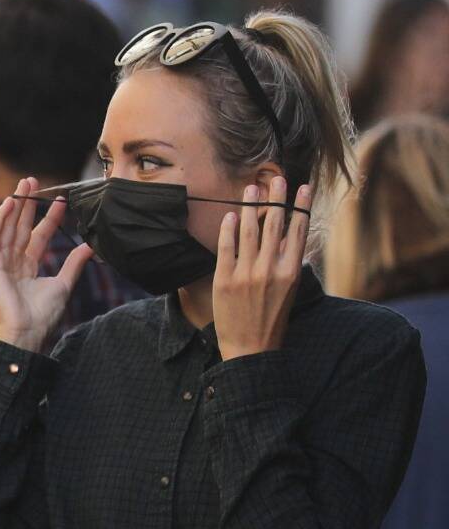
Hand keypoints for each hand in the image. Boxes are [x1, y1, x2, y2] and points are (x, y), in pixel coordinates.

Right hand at [0, 177, 94, 354]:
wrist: (28, 331)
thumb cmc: (43, 315)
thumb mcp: (64, 284)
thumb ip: (73, 264)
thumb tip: (88, 246)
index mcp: (28, 267)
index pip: (38, 235)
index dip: (49, 217)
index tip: (61, 201)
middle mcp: (13, 262)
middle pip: (20, 226)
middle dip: (27, 204)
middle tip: (34, 182)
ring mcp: (1, 263)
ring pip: (7, 227)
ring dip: (14, 205)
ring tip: (23, 185)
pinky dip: (0, 219)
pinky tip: (9, 203)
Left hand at [213, 176, 310, 359]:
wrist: (250, 349)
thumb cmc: (272, 320)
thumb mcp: (290, 291)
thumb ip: (292, 264)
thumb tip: (297, 240)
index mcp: (291, 272)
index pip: (298, 231)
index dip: (301, 207)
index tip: (303, 188)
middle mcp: (271, 270)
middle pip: (275, 225)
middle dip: (276, 199)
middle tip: (277, 179)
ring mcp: (247, 274)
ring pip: (250, 232)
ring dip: (251, 207)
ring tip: (251, 188)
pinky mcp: (225, 280)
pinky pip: (226, 248)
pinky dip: (229, 230)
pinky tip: (230, 215)